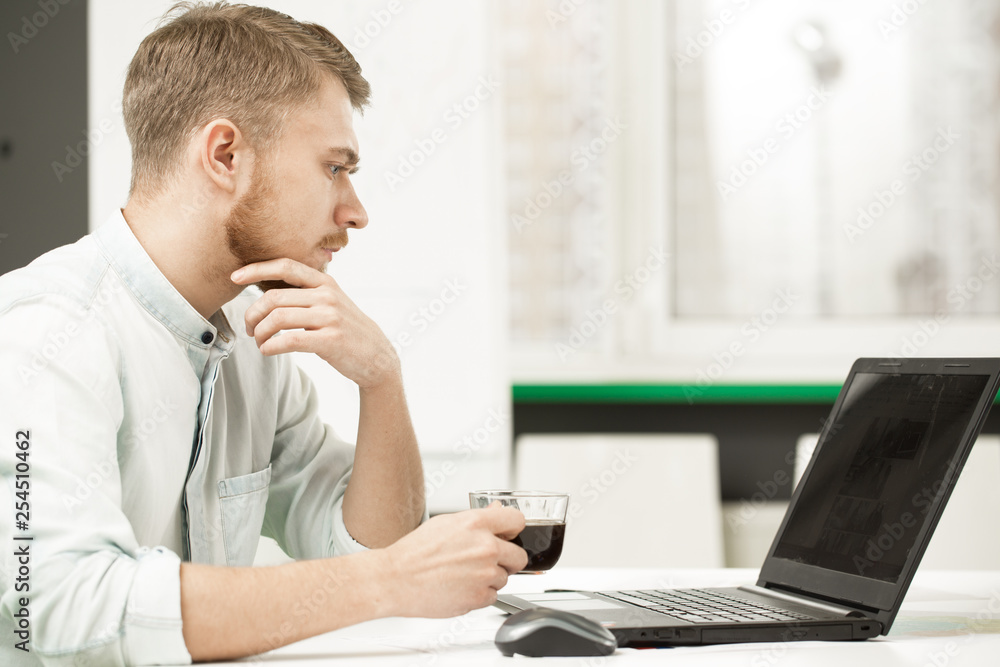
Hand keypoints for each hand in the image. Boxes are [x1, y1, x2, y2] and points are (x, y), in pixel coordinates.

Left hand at [231, 258, 399, 387]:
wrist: (376, 356)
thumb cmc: (346, 330)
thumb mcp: (331, 303)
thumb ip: (306, 294)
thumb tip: (267, 293)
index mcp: (325, 282)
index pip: (285, 266)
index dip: (256, 269)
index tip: (235, 277)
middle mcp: (327, 296)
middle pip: (274, 298)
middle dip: (252, 314)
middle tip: (249, 328)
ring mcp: (329, 318)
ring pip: (277, 319)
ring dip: (259, 333)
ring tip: (259, 341)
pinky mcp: (329, 340)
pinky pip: (288, 340)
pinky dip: (270, 346)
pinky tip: (267, 350)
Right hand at [376, 503, 527, 617]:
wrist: (395, 579)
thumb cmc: (414, 552)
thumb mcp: (446, 523)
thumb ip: (478, 518)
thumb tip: (497, 511)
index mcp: (477, 524)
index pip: (517, 521)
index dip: (514, 530)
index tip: (510, 535)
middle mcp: (485, 547)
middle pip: (519, 556)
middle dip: (507, 559)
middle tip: (488, 561)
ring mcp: (484, 573)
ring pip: (504, 578)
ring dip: (490, 578)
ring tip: (464, 575)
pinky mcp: (479, 597)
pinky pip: (493, 596)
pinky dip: (480, 594)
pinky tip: (461, 587)